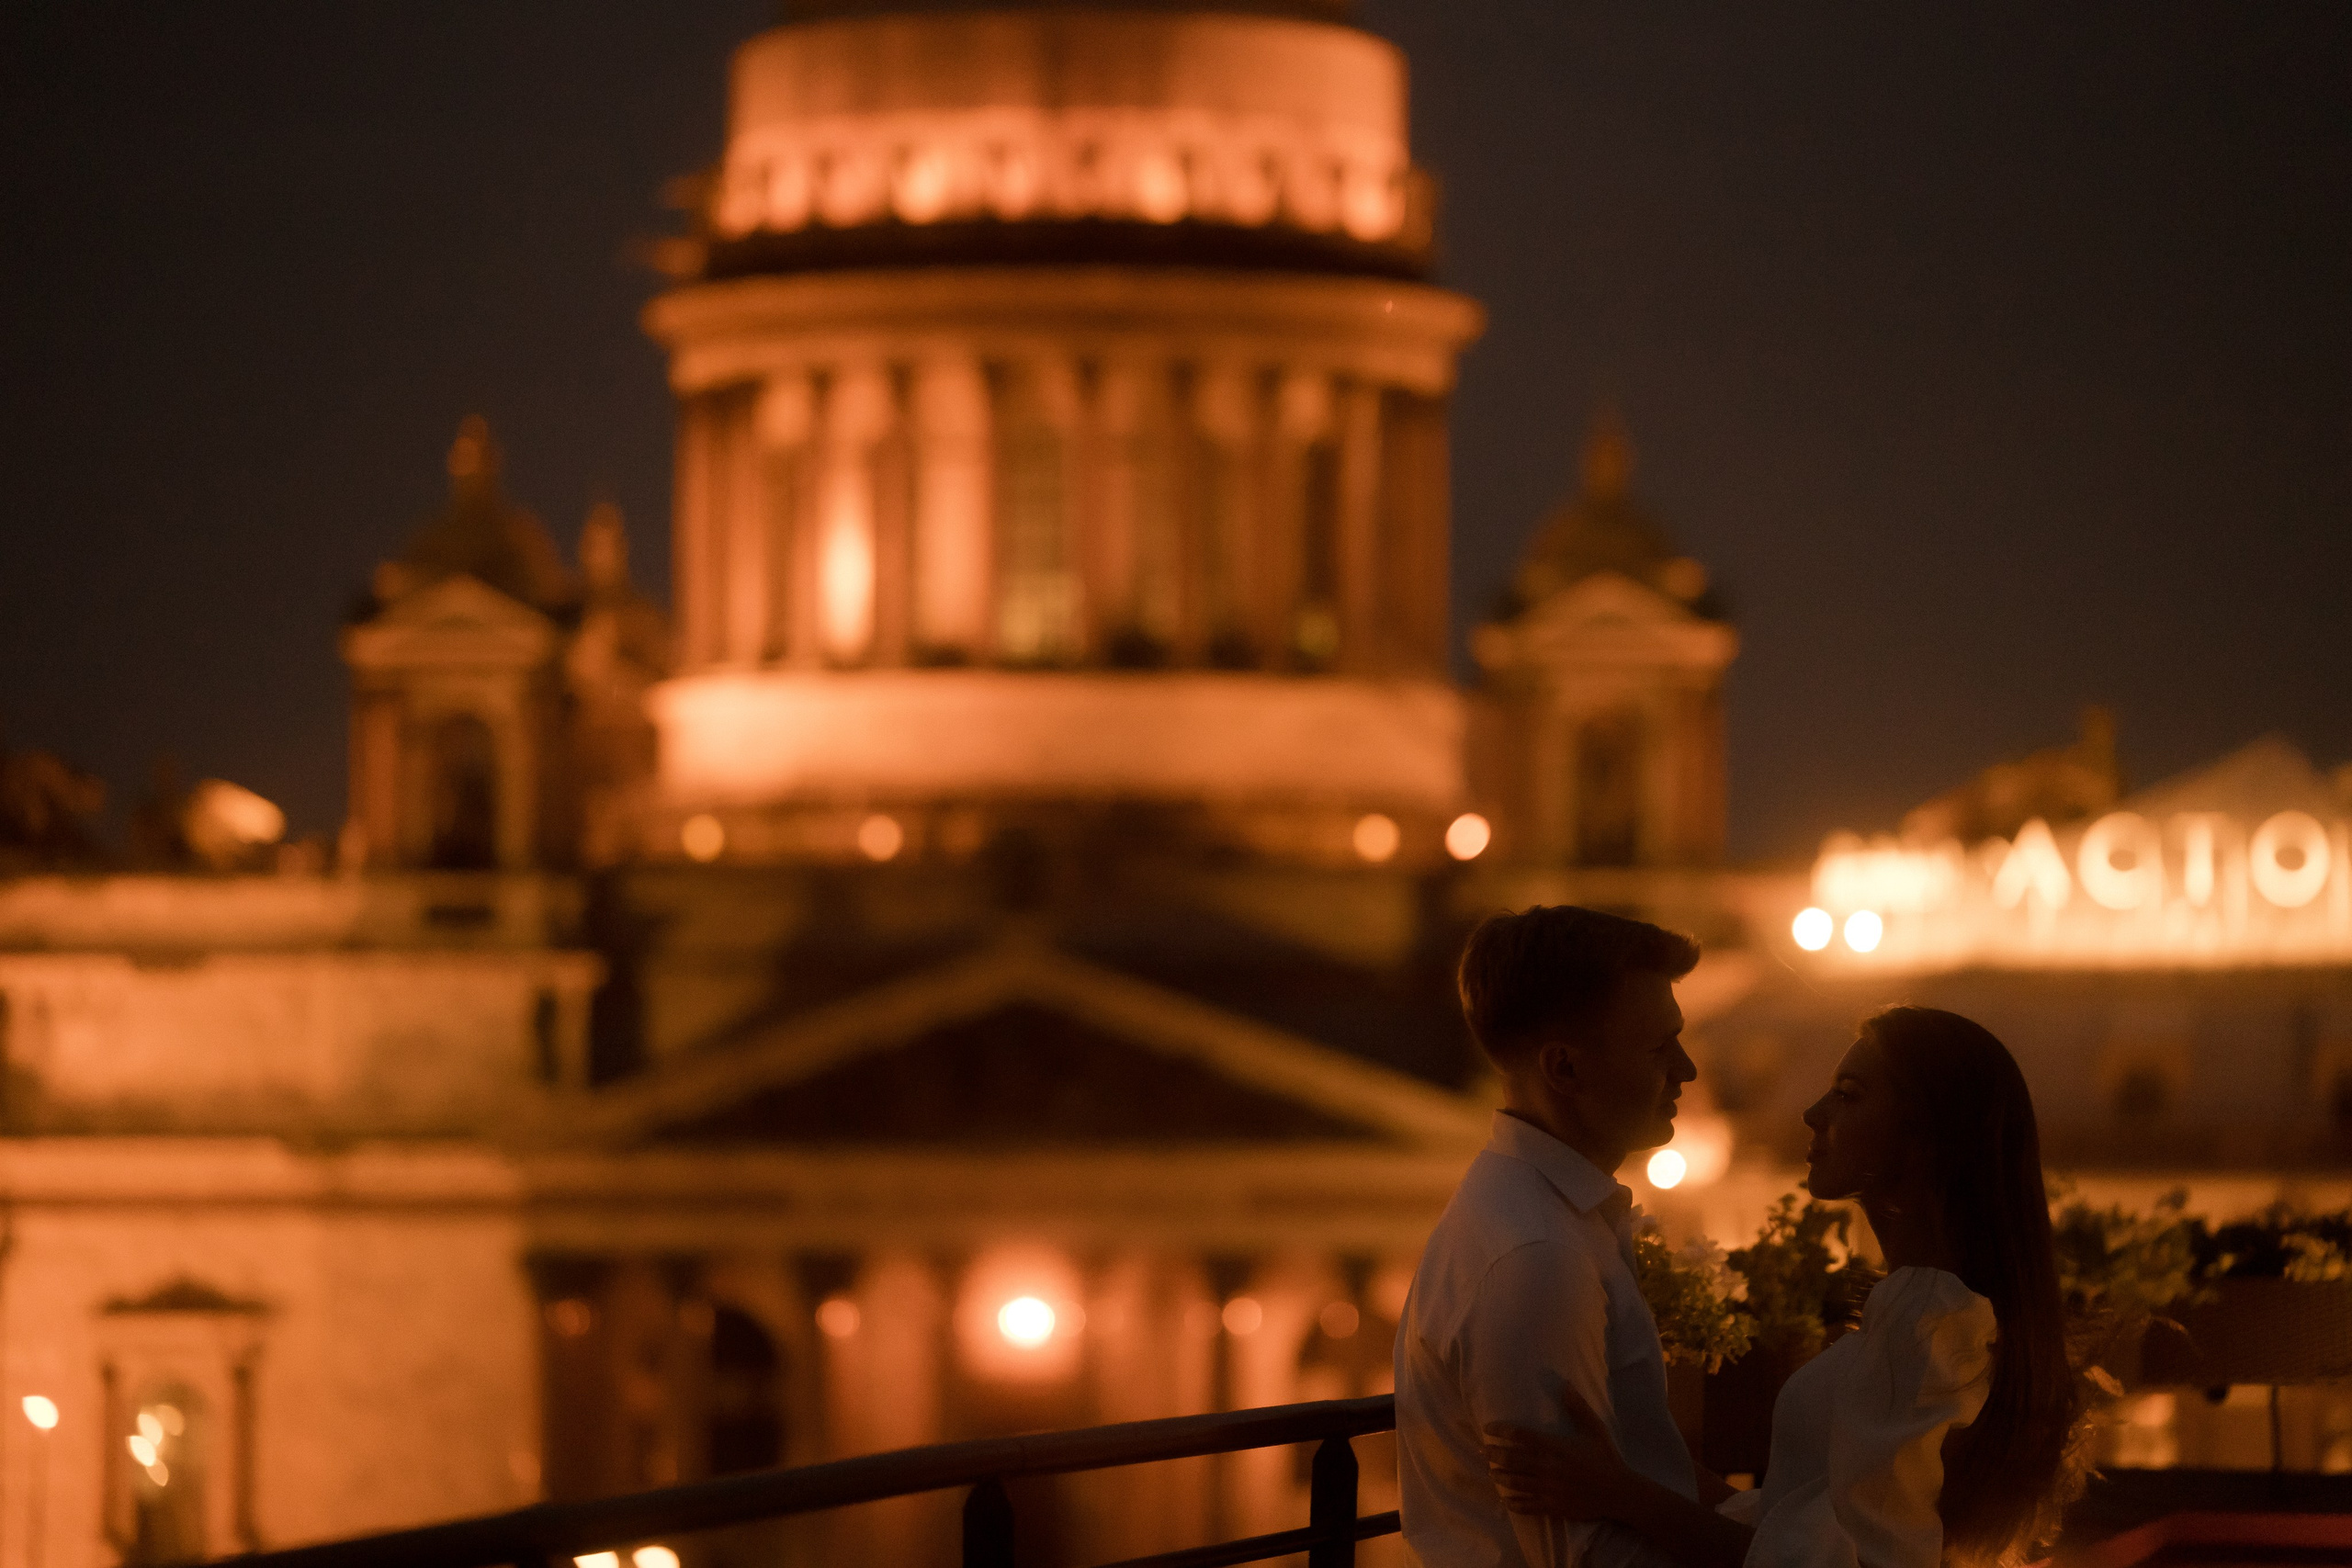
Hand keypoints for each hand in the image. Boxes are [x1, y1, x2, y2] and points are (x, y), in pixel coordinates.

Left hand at [1482, 1382, 1634, 1519]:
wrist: (1618, 1493)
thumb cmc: (1605, 1458)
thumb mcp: (1594, 1429)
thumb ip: (1577, 1408)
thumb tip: (1564, 1384)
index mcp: (1555, 1447)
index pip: (1520, 1436)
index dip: (1501, 1431)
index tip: (1488, 1428)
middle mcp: (1547, 1467)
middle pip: (1512, 1460)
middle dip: (1494, 1454)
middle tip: (1482, 1451)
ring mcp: (1548, 1489)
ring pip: (1515, 1483)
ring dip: (1499, 1477)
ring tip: (1490, 1472)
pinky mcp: (1552, 1507)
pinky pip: (1527, 1506)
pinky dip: (1514, 1503)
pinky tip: (1505, 1500)